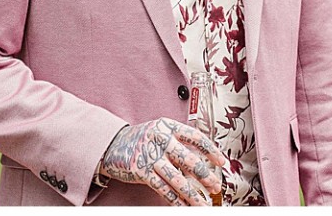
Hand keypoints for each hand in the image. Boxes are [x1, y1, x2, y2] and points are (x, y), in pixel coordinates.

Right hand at [98, 118, 228, 205]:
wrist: (110, 144)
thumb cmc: (141, 139)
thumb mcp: (160, 131)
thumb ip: (179, 142)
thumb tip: (203, 162)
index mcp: (168, 126)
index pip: (196, 137)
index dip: (211, 151)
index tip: (221, 163)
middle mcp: (160, 139)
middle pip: (189, 160)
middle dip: (205, 176)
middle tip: (215, 186)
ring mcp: (150, 156)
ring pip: (177, 179)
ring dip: (193, 194)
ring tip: (203, 203)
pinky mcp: (142, 172)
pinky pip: (163, 189)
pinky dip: (176, 200)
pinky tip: (184, 206)